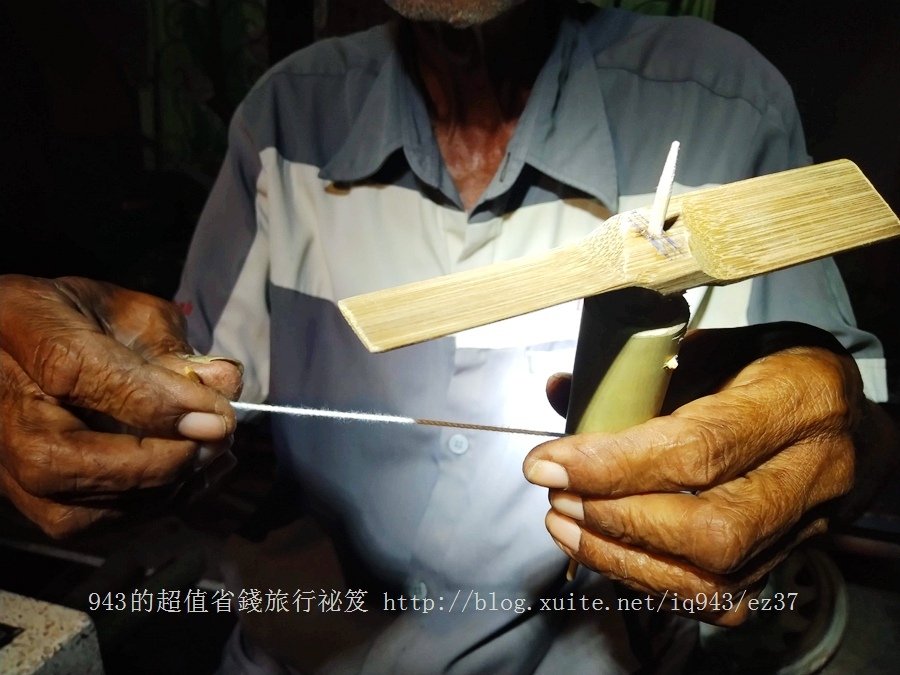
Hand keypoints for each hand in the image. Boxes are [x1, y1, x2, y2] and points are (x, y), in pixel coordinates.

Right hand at [0, 275, 242, 536]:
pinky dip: (144, 508)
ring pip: (66, 508)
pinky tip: (190, 479)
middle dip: (151, 463)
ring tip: (212, 460)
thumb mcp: (131, 311)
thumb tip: (224, 383)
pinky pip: (79, 522)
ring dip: (155, 493)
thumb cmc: (86, 320)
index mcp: (19, 320)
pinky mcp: (18, 492)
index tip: (215, 415)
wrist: (30, 345)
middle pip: (54, 458)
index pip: (72, 368)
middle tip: (214, 443)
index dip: (151, 400)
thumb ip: (173, 345)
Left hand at [524, 325, 890, 624]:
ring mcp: (806, 528)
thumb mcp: (718, 347)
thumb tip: (560, 391)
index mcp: (800, 398)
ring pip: (712, 574)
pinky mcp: (788, 563)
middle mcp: (814, 472)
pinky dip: (649, 578)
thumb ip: (642, 372)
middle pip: (708, 526)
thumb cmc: (777, 371)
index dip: (614, 464)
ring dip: (621, 555)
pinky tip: (606, 550)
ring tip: (565, 522)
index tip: (550, 463)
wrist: (852, 423)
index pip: (700, 447)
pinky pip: (716, 596)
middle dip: (615, 517)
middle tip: (557, 495)